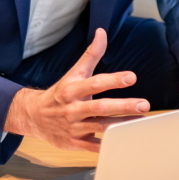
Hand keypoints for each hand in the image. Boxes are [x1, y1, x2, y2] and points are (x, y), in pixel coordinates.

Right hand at [4, 28, 148, 151]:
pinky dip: (109, 145)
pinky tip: (126, 140)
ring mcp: (74, 128)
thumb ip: (91, 54)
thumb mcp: (74, 73)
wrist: (34, 117)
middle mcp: (73, 109)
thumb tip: (102, 32)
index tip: (132, 77)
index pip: (95, 83)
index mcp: (72, 90)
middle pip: (100, 108)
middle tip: (144, 104)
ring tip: (141, 120)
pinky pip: (95, 147)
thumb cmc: (59, 93)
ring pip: (101, 127)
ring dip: (122, 125)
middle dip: (123, 106)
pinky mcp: (75, 143)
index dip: (113, 80)